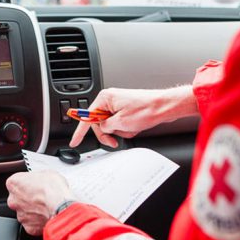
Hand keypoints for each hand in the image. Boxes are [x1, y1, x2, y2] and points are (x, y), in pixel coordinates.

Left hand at [6, 170, 76, 235]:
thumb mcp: (46, 173)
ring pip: (25, 212)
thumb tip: (39, 181)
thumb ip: (36, 178)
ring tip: (46, 207)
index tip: (34, 184)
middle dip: (28, 199)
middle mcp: (13, 200)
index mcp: (14, 183)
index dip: (27, 184)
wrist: (61, 207)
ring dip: (33, 210)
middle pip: (18, 199)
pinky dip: (38, 222)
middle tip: (41, 197)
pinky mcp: (28, 227)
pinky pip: (32, 224)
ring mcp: (20, 215)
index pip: (16, 182)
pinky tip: (47, 216)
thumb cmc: (53, 189)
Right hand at [70, 86, 198, 147]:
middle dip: (108, 133)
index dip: (80, 131)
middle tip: (115, 140)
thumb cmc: (146, 109)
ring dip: (120, 130)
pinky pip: (120, 123)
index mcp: (105, 98)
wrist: (164, 106)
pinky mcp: (126, 109)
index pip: (86, 117)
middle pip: (99, 123)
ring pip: (111, 125)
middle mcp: (110, 99)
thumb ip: (105, 127)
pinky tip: (135, 126)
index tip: (74, 141)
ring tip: (131, 128)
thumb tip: (103, 129)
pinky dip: (126, 128)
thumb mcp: (120, 123)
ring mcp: (118, 104)